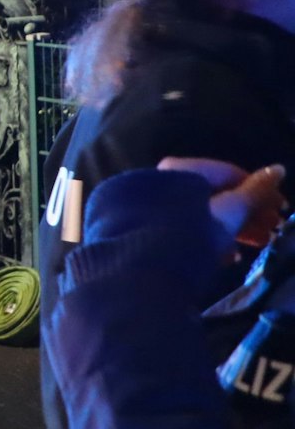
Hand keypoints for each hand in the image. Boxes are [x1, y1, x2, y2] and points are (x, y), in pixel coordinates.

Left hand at [157, 157, 287, 247]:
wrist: (147, 260)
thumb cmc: (196, 228)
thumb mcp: (232, 209)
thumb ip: (256, 191)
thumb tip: (279, 169)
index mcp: (184, 168)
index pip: (231, 174)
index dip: (261, 191)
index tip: (281, 210)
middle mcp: (168, 181)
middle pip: (218, 195)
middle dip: (250, 213)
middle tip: (274, 230)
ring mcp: (159, 205)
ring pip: (206, 213)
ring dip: (236, 228)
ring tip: (260, 244)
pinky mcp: (154, 229)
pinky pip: (189, 229)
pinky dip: (212, 239)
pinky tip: (230, 257)